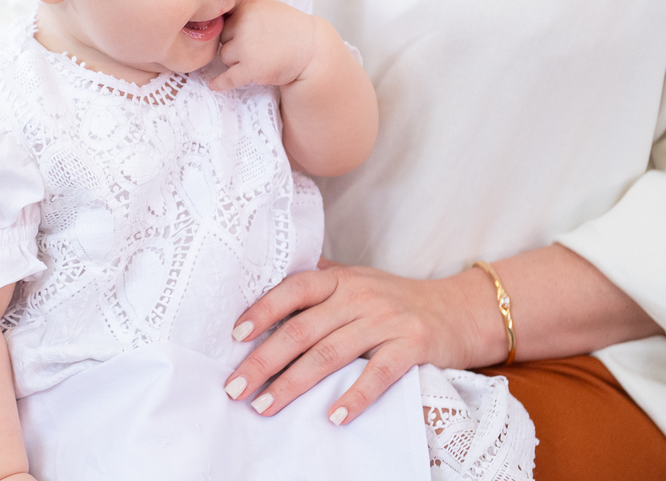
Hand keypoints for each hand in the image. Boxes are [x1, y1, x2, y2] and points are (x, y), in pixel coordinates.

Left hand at [209, 0, 316, 91]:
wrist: (311, 49)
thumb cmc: (287, 27)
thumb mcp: (264, 5)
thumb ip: (241, 6)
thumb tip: (213, 9)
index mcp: (246, 6)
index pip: (220, 12)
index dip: (221, 20)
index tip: (220, 25)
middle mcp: (243, 25)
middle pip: (221, 37)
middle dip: (232, 42)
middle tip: (254, 44)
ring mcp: (245, 48)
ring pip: (224, 56)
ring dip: (235, 60)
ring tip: (257, 56)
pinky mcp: (250, 69)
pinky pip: (226, 78)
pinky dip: (219, 83)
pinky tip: (213, 85)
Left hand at [222, 262, 502, 424]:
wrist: (462, 309)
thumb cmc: (396, 299)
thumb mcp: (356, 280)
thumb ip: (318, 283)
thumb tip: (264, 284)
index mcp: (338, 279)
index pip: (292, 290)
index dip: (261, 312)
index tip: (234, 337)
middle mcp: (357, 296)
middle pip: (302, 330)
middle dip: (263, 361)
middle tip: (235, 388)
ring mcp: (385, 320)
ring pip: (330, 354)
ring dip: (293, 384)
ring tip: (265, 406)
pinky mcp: (412, 346)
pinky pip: (378, 374)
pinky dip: (354, 396)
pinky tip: (333, 417)